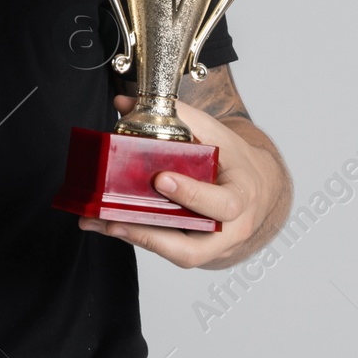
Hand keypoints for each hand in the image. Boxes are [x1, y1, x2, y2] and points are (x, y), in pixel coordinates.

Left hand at [77, 95, 284, 268]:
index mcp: (243, 196)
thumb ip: (176, 116)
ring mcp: (215, 247)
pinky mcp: (198, 251)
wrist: (257, 188)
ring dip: (136, 239)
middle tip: (115, 219)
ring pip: (177, 255)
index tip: (160, 179)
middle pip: (194, 249)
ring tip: (99, 222)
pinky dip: (139, 236)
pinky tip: (108, 223)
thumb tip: (124, 103)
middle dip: (151, 235)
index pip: (223, 204)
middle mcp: (232, 230)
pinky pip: (169, 250)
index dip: (192, 196)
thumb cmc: (235, 160)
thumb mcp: (216, 133)